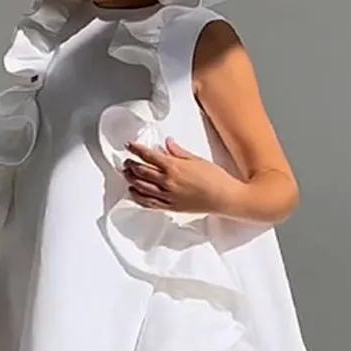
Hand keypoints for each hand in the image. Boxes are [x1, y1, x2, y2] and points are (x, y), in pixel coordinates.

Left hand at [123, 138, 238, 215]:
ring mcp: (167, 196)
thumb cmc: (215, 178)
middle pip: (141, 171)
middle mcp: (167, 182)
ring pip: (141, 187)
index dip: (136, 149)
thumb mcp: (197, 159)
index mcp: (174, 167)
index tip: (129, 145)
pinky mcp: (170, 207)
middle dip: (131, 164)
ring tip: (126, 174)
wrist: (224, 198)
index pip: (148, 156)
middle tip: (126, 160)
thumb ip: (179, 152)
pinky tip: (133, 192)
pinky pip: (149, 203)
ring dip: (131, 179)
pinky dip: (138, 197)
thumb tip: (167, 143)